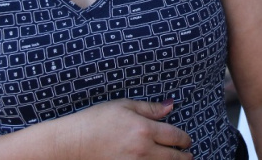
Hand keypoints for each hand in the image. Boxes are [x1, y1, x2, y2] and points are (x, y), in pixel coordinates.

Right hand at [73, 99, 191, 158]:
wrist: (73, 143)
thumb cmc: (96, 120)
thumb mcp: (123, 106)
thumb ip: (150, 108)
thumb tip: (171, 106)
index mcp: (144, 129)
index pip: (175, 137)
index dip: (185, 139)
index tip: (187, 140)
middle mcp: (143, 150)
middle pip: (173, 158)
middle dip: (184, 156)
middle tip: (188, 155)